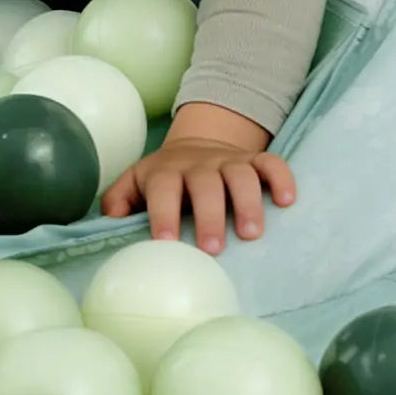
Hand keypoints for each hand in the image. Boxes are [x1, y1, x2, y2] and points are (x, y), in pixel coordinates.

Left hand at [101, 138, 295, 254]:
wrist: (196, 145)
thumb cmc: (163, 179)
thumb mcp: (135, 185)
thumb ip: (118, 202)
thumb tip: (108, 225)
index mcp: (165, 172)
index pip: (162, 189)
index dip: (163, 213)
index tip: (166, 242)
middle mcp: (198, 165)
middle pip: (205, 184)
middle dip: (209, 215)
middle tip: (213, 249)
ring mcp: (228, 161)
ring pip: (240, 174)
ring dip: (248, 202)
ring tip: (252, 234)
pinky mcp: (254, 160)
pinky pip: (271, 162)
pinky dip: (281, 178)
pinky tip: (288, 201)